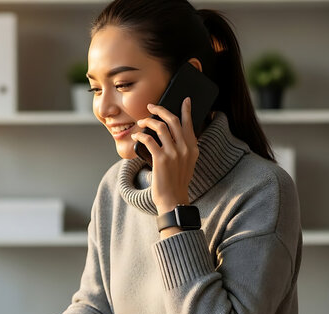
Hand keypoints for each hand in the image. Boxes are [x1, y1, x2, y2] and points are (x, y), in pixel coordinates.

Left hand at [131, 97, 198, 215]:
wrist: (173, 199)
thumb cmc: (177, 181)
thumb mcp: (187, 163)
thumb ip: (184, 148)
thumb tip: (173, 133)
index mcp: (193, 148)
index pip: (189, 124)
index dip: (186, 110)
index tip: (185, 100)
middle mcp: (185, 148)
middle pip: (173, 121)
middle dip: (160, 110)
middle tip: (151, 106)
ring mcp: (174, 153)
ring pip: (160, 127)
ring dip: (148, 121)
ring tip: (141, 122)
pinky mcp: (161, 159)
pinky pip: (149, 140)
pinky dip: (140, 135)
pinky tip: (136, 135)